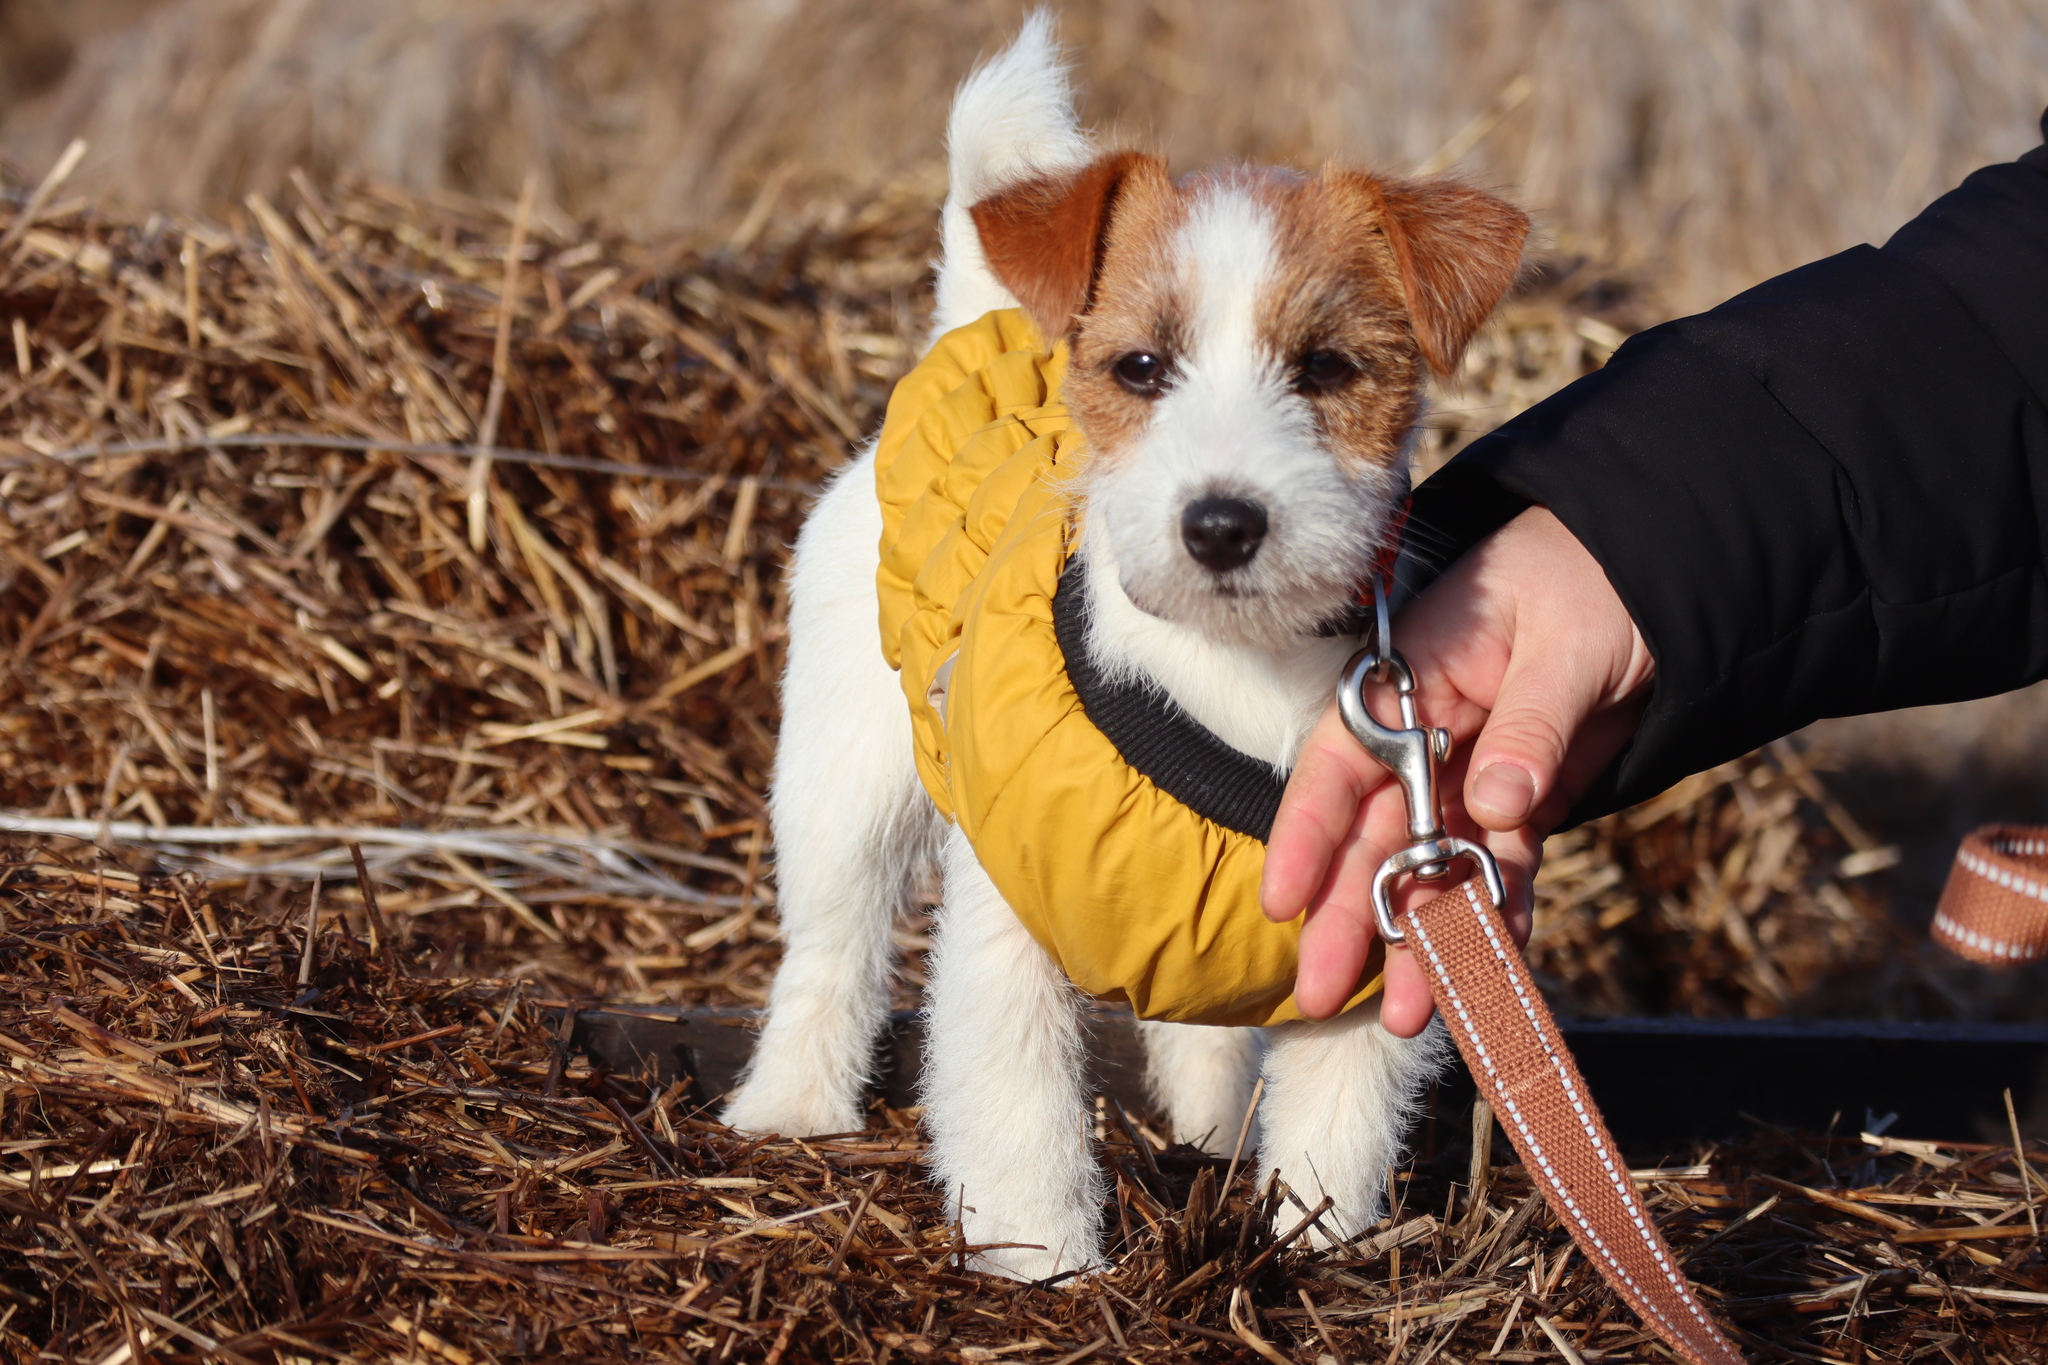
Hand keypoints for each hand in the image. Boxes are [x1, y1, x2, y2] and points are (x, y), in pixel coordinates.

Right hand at [1263, 507, 1656, 1031]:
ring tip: (1409, 1013)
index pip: (1340, 763)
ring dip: (1422, 937)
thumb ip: (1529, 725)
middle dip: (1349, 916)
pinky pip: (1505, 868)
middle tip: (1319, 994)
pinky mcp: (1525, 800)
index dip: (1307, 833)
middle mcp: (1426, 735)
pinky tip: (1494, 966)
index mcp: (1410, 680)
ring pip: (1435, 867)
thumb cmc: (1589, 580)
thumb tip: (1497, 807)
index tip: (1282, 901)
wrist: (1658, 576)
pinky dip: (1501, 914)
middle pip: (1376, 835)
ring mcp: (1473, 773)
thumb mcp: (1563, 641)